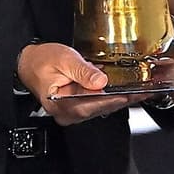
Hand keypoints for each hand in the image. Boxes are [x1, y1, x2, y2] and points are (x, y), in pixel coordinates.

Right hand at [16, 41, 139, 123]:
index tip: (133, 94)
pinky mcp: (76, 106)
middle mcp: (68, 113)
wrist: (28, 63)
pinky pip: (96, 102)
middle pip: (101, 107)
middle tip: (144, 91)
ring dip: (118, 97)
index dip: (116, 98)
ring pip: (100, 106)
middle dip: (123, 98)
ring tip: (138, 90)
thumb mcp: (64, 59)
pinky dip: (109, 95)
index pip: (95, 104)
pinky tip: (122, 89)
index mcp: (62, 104)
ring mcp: (72, 112)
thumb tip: (100, 80)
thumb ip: (83, 71)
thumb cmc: (42, 61)